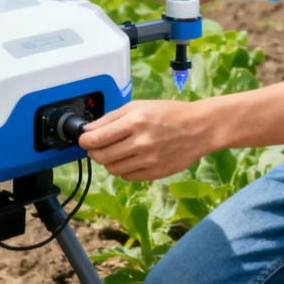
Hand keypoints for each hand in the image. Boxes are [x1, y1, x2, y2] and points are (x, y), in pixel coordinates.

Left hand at [78, 100, 211, 180]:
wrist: (199, 128)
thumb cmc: (169, 113)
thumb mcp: (139, 106)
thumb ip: (112, 118)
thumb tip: (89, 129)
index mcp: (135, 121)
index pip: (98, 138)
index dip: (85, 140)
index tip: (83, 139)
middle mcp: (141, 142)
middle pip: (102, 156)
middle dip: (94, 151)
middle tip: (96, 146)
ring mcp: (149, 160)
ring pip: (113, 169)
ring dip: (108, 161)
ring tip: (114, 152)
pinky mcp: (155, 173)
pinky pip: (127, 177)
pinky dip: (123, 169)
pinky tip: (129, 158)